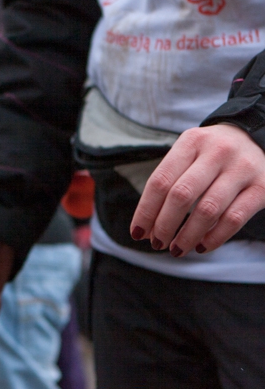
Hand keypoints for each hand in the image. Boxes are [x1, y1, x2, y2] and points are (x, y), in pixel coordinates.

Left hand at [131, 123, 264, 255]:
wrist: (257, 138)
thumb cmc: (210, 154)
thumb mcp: (188, 154)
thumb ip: (169, 183)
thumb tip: (147, 228)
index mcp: (191, 142)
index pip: (160, 181)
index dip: (146, 211)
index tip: (137, 233)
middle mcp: (217, 152)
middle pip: (181, 195)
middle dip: (164, 225)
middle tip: (157, 244)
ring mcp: (242, 168)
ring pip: (208, 210)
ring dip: (187, 236)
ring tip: (176, 249)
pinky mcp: (263, 187)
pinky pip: (234, 219)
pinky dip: (214, 237)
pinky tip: (201, 246)